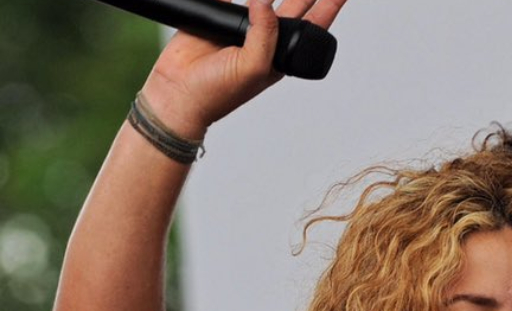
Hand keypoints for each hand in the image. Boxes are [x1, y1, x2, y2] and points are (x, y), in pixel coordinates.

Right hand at [139, 0, 346, 137]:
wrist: (177, 93)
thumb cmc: (219, 92)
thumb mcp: (254, 67)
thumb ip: (265, 34)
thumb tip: (265, 0)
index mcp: (280, 54)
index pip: (311, 26)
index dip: (327, 8)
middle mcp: (264, 37)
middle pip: (293, 3)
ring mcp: (240, 25)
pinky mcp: (216, 15)